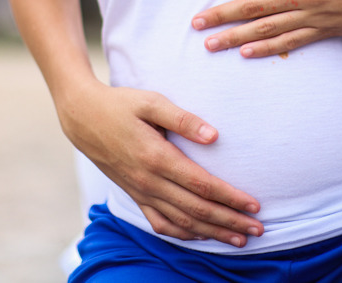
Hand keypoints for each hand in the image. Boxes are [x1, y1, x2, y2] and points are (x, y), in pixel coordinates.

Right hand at [57, 81, 263, 246]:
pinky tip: (201, 237)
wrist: (82, 116)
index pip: (201, 185)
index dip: (230, 198)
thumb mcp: (151, 101)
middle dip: (230, 222)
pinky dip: (183, 234)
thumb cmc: (120, 104)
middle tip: (258, 230)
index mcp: (156, 157)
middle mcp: (149, 181)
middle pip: (196, 209)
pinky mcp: (134, 195)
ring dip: (212, 233)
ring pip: (181, 222)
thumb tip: (214, 136)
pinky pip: (160, 223)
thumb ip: (183, 119)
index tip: (254, 206)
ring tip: (239, 240)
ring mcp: (140, 191)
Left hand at [192, 0, 341, 58]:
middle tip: (196, 22)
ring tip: (210, 44)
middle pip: (256, 6)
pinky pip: (290, 42)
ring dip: (237, 37)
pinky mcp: (324, 32)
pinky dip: (267, 49)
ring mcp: (314, 17)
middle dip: (223, 14)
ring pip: (268, 29)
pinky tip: (247, 53)